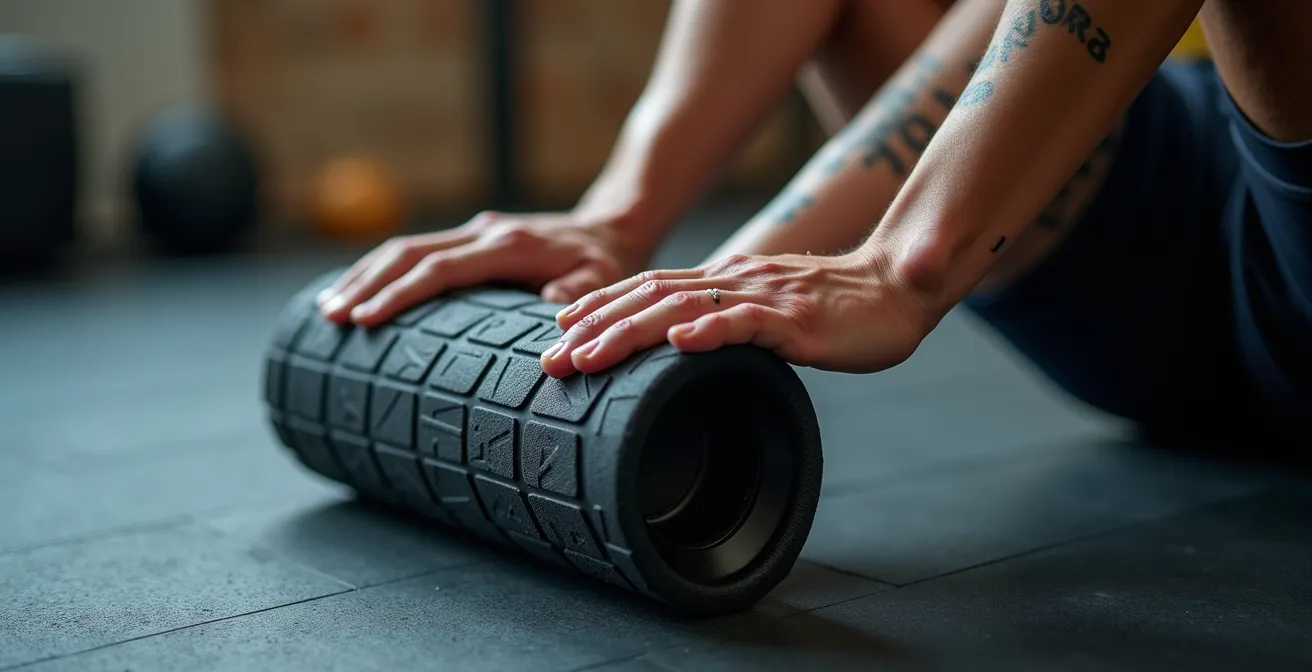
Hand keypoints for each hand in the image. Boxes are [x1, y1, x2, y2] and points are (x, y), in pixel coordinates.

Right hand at [316, 211, 650, 327]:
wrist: (610, 229)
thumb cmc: (605, 266)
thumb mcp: (602, 281)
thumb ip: (578, 295)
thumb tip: (551, 312)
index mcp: (509, 245)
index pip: (442, 268)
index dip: (402, 293)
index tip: (367, 320)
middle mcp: (484, 231)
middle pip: (409, 252)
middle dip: (367, 284)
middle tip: (332, 319)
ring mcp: (473, 232)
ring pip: (404, 247)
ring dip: (364, 276)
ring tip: (329, 310)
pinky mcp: (469, 239)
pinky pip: (415, 251)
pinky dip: (380, 270)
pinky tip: (356, 291)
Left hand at [541, 251, 931, 377]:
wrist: (899, 289)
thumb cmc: (835, 310)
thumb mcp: (769, 314)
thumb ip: (729, 322)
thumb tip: (682, 348)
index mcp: (725, 280)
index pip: (650, 288)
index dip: (602, 307)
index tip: (558, 333)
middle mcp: (736, 280)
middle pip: (651, 297)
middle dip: (595, 327)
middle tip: (549, 361)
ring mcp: (765, 297)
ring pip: (684, 308)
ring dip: (631, 331)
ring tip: (589, 356)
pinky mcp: (797, 318)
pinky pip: (749, 322)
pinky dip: (712, 330)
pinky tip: (680, 344)